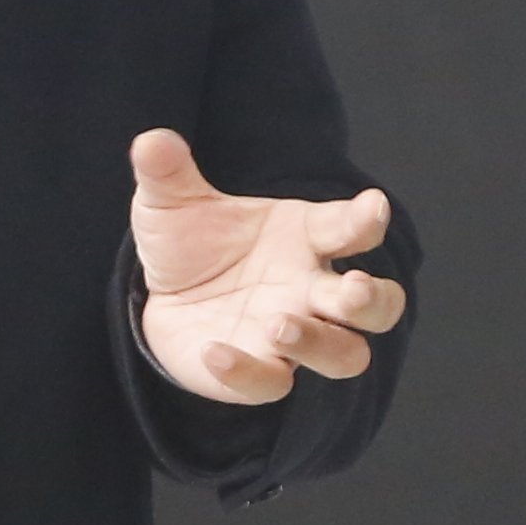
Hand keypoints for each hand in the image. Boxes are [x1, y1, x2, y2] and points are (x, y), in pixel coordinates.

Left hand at [128, 129, 401, 404]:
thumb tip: (151, 140)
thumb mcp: (171, 202)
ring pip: (344, 355)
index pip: (350, 228)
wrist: (160, 298)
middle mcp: (311, 289)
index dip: (366, 219)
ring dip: (321, 342)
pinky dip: (247, 371)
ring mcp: (291, 337)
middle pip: (374, 305)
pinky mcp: (259, 373)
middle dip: (371, 300)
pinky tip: (214, 350)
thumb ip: (166, 172)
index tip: (372, 207)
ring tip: (280, 324)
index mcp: (306, 237)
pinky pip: (270, 384)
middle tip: (353, 287)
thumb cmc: (189, 243)